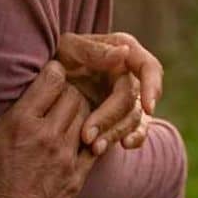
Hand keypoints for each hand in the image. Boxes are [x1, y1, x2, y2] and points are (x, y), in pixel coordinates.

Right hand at [0, 62, 92, 197]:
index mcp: (20, 122)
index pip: (53, 78)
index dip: (53, 73)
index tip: (48, 77)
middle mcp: (48, 134)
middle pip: (74, 94)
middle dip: (67, 91)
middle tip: (58, 98)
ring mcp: (66, 156)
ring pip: (87, 116)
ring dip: (79, 113)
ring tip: (67, 118)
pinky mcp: (77, 177)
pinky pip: (96, 145)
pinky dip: (92, 138)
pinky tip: (81, 140)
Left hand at [56, 32, 164, 154]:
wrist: (46, 81)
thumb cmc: (58, 57)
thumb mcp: (69, 49)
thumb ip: (94, 51)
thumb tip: (124, 53)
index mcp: (124, 51)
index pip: (149, 67)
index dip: (152, 87)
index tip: (149, 108)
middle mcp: (129, 74)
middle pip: (132, 100)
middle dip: (111, 119)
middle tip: (88, 136)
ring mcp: (127, 97)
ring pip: (133, 119)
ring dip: (115, 134)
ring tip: (94, 148)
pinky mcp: (122, 116)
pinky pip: (137, 130)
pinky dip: (134, 139)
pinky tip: (124, 146)